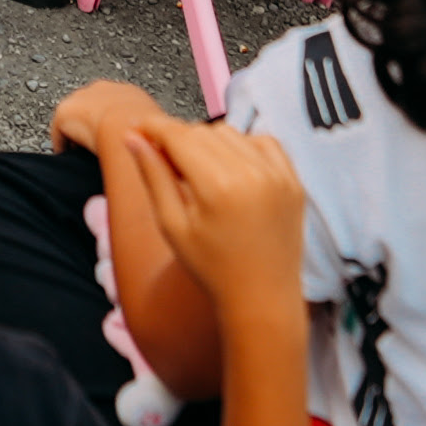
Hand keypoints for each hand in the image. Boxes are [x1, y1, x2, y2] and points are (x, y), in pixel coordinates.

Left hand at [51, 77, 169, 156]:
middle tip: (96, 148)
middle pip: (94, 108)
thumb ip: (150, 136)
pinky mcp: (65, 111)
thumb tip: (155, 152)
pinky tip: (68, 158)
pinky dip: (64, 145)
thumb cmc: (149, 134)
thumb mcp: (158, 134)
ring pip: (77, 118)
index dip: (114, 124)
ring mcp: (83, 98)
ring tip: (82, 154)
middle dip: (94, 125)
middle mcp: (104, 89)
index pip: (118, 106)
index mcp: (130, 93)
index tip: (113, 140)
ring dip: (79, 134)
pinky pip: (61, 131)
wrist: (128, 128)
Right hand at [118, 120, 305, 318]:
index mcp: (217, 186)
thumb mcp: (172, 225)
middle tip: (165, 160)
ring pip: (231, 133)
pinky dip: (244, 145)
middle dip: (179, 138)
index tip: (138, 128)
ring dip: (209, 141)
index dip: (154, 127)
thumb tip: (132, 137)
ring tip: (199, 170)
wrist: (263, 299)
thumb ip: (153, 176)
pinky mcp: (293, 182)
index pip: (178, 135)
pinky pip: (264, 142)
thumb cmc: (212, 269)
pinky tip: (231, 168)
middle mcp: (251, 174)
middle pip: (202, 131)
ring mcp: (277, 176)